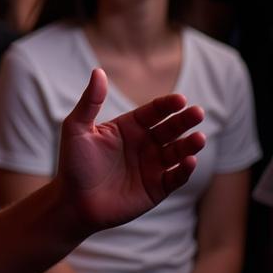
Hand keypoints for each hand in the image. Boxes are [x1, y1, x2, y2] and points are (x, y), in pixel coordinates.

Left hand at [56, 68, 204, 233]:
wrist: (73, 201)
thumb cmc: (73, 163)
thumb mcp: (77, 128)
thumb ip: (90, 101)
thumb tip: (98, 71)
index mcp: (127, 127)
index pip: (152, 112)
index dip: (167, 105)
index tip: (180, 99)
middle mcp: (143, 145)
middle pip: (170, 129)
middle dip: (184, 121)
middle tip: (198, 112)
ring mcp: (151, 167)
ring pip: (177, 152)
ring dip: (189, 145)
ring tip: (198, 138)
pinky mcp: (156, 189)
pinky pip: (175, 178)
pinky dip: (185, 170)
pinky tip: (190, 161)